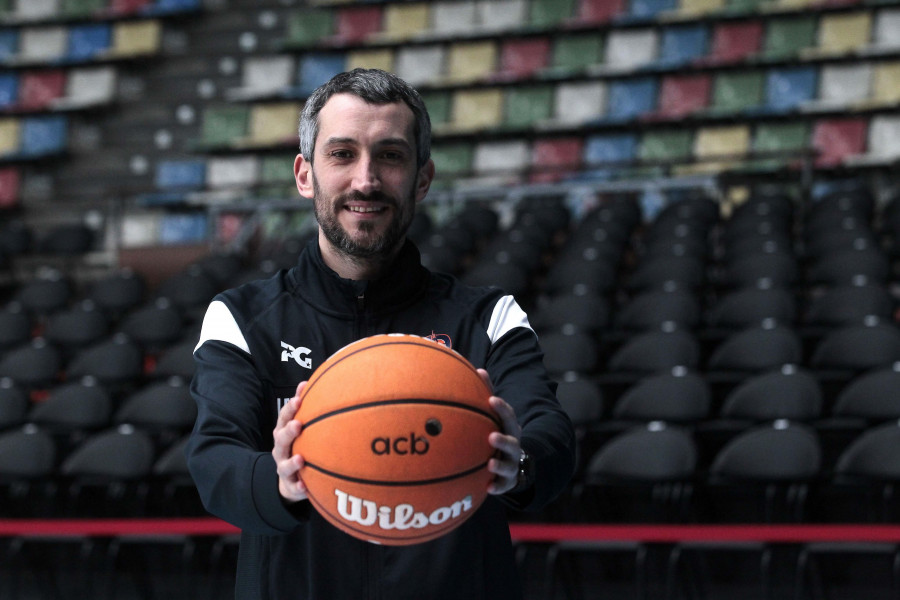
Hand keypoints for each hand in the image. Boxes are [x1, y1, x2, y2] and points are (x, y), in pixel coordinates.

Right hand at [272, 381, 308, 502]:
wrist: (291, 478)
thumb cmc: (300, 445)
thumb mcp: (302, 428)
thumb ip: (310, 408)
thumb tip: (321, 381)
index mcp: (284, 432)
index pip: (284, 418)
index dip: (290, 408)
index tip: (299, 398)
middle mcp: (281, 449)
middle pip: (281, 438)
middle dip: (288, 431)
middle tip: (298, 424)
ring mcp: (284, 467)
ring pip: (284, 464)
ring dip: (292, 461)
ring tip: (301, 458)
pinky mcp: (291, 485)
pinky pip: (294, 487)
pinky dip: (299, 487)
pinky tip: (305, 486)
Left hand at [477, 369, 522, 495]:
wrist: (514, 463)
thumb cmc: (498, 432)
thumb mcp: (495, 416)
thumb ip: (487, 394)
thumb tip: (478, 370)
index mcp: (510, 429)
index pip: (508, 417)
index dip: (502, 408)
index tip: (491, 400)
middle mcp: (513, 446)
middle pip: (512, 442)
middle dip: (503, 439)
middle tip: (491, 436)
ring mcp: (511, 465)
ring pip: (508, 466)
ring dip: (500, 465)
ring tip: (490, 463)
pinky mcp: (506, 482)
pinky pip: (502, 486)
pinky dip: (496, 487)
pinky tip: (487, 488)